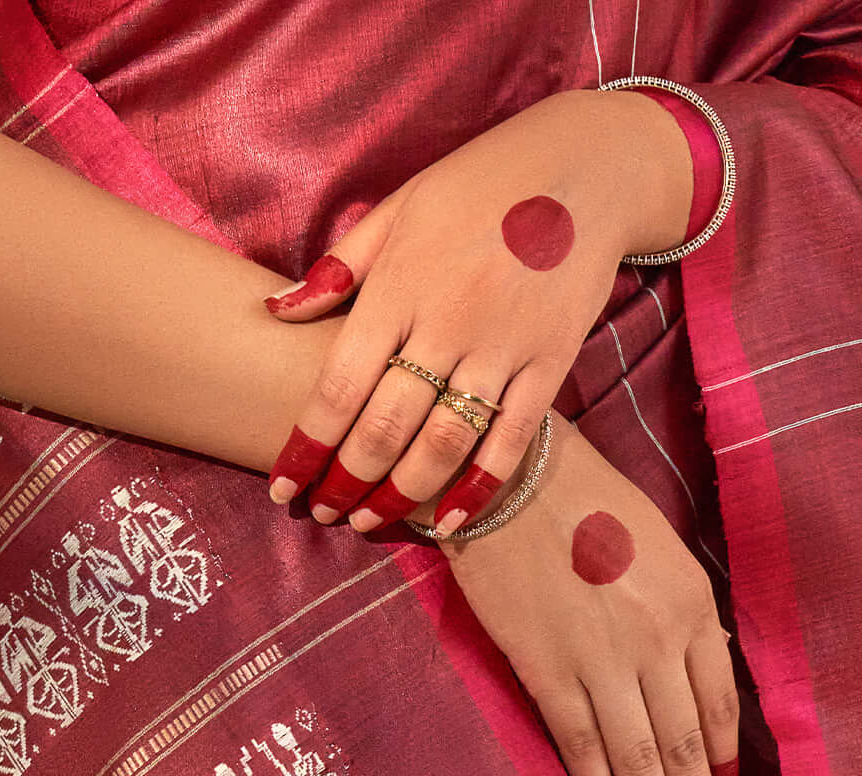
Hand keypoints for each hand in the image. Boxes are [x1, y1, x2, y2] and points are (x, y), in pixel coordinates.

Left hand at [260, 87, 692, 535]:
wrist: (586, 166)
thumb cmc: (479, 184)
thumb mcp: (401, 206)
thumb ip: (341, 266)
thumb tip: (275, 312)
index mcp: (402, 282)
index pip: (339, 384)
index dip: (307, 445)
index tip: (283, 486)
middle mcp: (449, 319)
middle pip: (386, 426)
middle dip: (346, 482)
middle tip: (322, 513)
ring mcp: (503, 345)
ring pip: (443, 445)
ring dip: (400, 496)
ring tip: (368, 523)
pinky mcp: (550, 362)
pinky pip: (509, 442)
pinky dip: (477, 489)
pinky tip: (448, 523)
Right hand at [439, 416, 740, 775]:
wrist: (508, 477)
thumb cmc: (588, 503)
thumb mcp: (661, 548)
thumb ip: (682, 618)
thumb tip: (693, 691)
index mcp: (692, 603)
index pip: (721, 708)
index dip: (726, 771)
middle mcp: (655, 637)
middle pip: (686, 748)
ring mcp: (602, 659)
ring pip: (641, 761)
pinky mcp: (547, 671)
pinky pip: (584, 750)